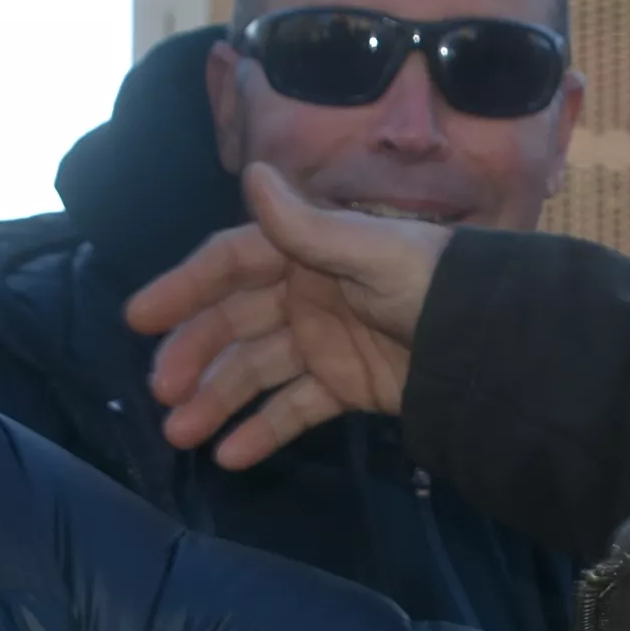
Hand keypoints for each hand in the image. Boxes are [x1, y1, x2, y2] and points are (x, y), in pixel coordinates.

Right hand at [126, 164, 447, 470]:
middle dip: (195, 355)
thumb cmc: (432, 281)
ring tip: (179, 435)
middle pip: (234, 323)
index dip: (183, 288)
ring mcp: (323, 342)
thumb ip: (306, 226)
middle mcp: (306, 292)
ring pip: (255, 371)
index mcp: (307, 249)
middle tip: (160, 391)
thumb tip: (253, 174)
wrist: (492, 339)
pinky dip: (263, 430)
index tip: (137, 317)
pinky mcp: (345, 386)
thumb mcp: (369, 252)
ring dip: (216, 400)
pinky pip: (294, 408)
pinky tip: (229, 456)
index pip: (230, 265)